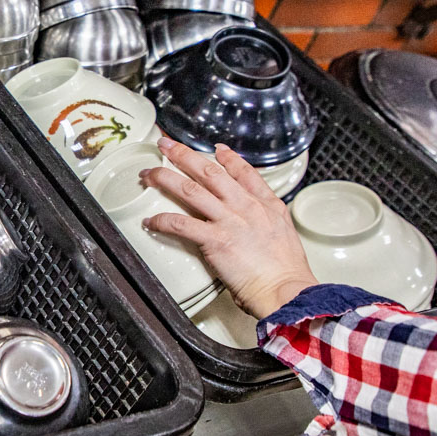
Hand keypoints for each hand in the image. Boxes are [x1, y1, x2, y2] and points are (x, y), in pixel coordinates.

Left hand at [140, 139, 317, 318]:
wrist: (287, 289)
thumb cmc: (287, 272)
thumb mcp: (285, 234)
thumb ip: (268, 222)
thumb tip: (254, 226)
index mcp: (266, 204)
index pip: (244, 172)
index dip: (227, 157)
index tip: (216, 149)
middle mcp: (246, 207)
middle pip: (210, 172)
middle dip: (184, 155)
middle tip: (167, 146)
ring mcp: (230, 221)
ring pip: (190, 189)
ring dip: (165, 178)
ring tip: (150, 174)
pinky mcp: (215, 240)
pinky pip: (181, 224)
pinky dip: (162, 221)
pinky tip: (150, 221)